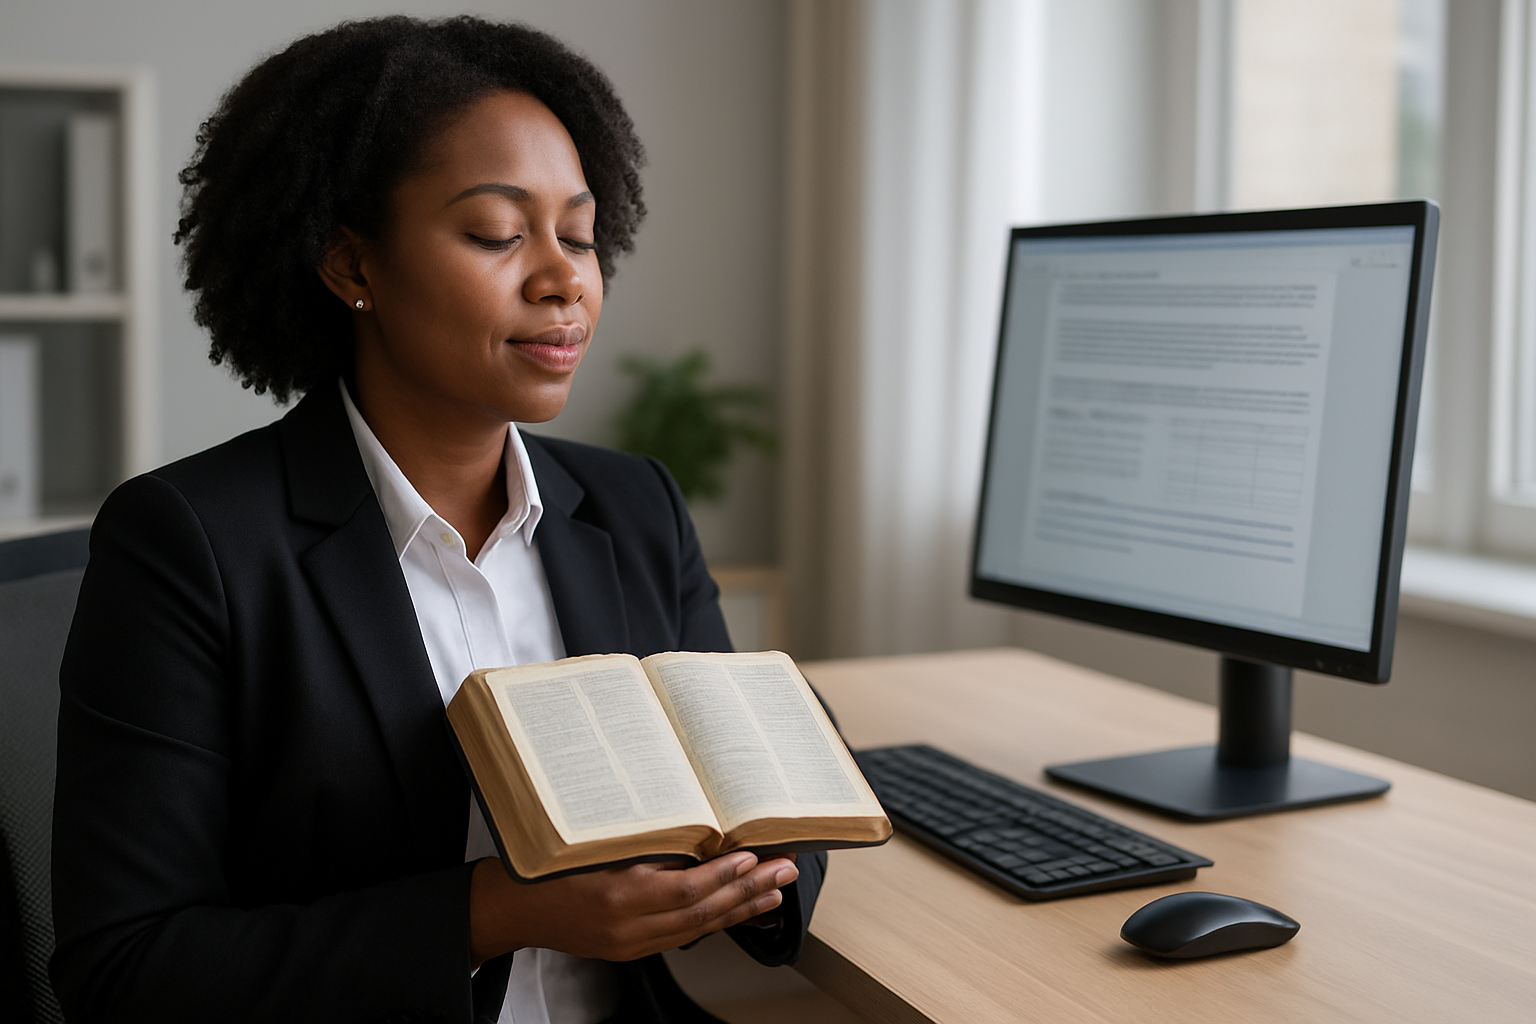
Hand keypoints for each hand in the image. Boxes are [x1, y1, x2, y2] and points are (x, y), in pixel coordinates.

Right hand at [468, 851, 798, 964]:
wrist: (510, 909)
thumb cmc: (542, 868)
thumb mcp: (588, 846)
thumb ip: (639, 844)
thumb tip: (694, 831)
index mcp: (614, 896)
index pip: (682, 890)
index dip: (721, 875)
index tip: (752, 858)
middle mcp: (626, 927)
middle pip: (699, 912)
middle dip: (747, 891)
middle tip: (783, 870)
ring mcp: (629, 944)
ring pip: (696, 928)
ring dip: (740, 909)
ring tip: (775, 892)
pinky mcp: (630, 950)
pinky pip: (681, 936)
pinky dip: (713, 921)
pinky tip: (736, 910)